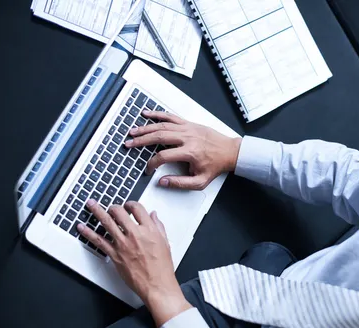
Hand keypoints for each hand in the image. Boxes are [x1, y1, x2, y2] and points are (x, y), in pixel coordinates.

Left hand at [77, 200, 191, 325]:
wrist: (156, 284)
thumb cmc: (162, 267)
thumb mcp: (165, 243)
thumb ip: (158, 227)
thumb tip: (153, 216)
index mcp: (149, 230)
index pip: (137, 208)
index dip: (131, 204)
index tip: (128, 205)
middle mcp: (135, 234)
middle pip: (119, 212)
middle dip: (113, 207)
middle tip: (110, 207)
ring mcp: (123, 244)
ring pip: (106, 222)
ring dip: (97, 211)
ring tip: (91, 204)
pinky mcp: (115, 255)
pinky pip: (98, 241)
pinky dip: (88, 233)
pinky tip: (82, 227)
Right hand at [125, 111, 241, 189]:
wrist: (230, 151)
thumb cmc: (215, 166)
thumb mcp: (200, 181)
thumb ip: (180, 183)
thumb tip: (162, 182)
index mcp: (189, 152)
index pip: (164, 156)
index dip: (152, 164)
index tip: (148, 170)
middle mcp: (187, 138)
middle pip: (159, 136)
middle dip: (141, 141)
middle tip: (129, 144)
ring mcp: (187, 128)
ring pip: (162, 125)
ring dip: (145, 128)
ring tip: (132, 131)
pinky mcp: (188, 123)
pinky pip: (171, 116)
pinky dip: (157, 114)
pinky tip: (146, 113)